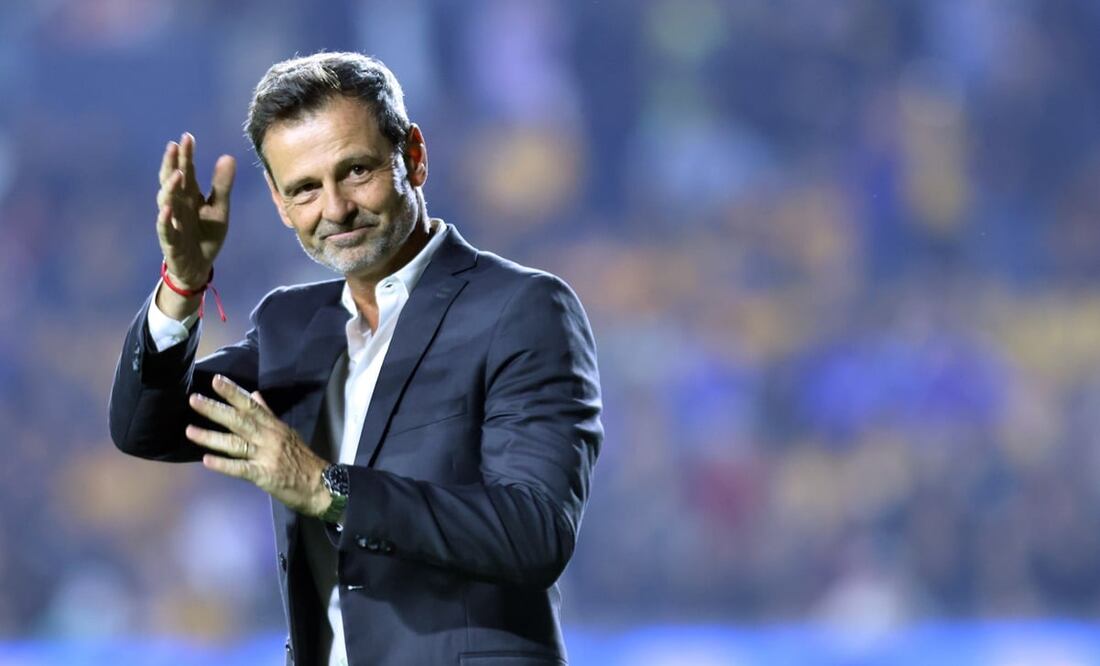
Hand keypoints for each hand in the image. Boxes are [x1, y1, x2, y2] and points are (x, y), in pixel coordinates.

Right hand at [156, 133, 235, 290]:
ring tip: (176, 173)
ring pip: (167, 201)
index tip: (188, 136)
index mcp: (189, 195)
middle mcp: (177, 205)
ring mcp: (172, 221)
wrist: (199, 267)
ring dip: (170, 187)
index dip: (186, 154)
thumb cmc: (206, 235)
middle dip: (172, 163)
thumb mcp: (219, 209)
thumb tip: (228, 156)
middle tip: (174, 146)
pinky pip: (165, 229)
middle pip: (172, 180)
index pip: (186, 170)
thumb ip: (222, 185)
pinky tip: (166, 208)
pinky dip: (164, 219)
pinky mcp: (171, 241)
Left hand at [185, 374, 332, 516]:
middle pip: (239, 421)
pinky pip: (241, 468)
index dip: (233, 393)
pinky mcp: (264, 475)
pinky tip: (207, 461)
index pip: (251, 405)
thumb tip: (254, 395)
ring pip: (235, 444)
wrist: (320, 484)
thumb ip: (268, 414)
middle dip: (216, 409)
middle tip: (194, 399)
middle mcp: (269, 437)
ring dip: (211, 437)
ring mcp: (265, 456)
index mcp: (274, 426)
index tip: (216, 381)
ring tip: (190, 431)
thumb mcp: (287, 432)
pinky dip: (224, 465)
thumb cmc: (302, 459)